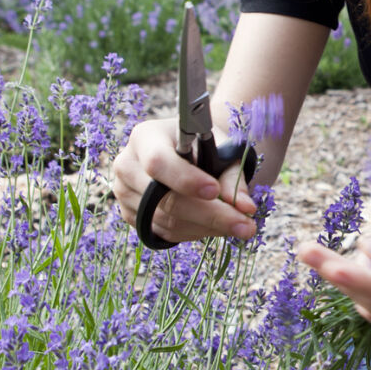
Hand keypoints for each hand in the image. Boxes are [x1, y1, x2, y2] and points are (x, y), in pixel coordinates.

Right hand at [111, 116, 261, 245]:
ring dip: (207, 227)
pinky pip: (164, 231)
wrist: (189, 152)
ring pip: (167, 221)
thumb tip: (245, 207)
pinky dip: (195, 232)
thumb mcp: (221, 150)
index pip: (158, 162)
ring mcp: (124, 193)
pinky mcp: (131, 215)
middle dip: (210, 214)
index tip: (215, 191)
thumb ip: (232, 176)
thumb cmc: (206, 146)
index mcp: (145, 137)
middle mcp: (127, 165)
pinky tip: (216, 225)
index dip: (186, 180)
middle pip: (164, 199)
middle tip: (245, 225)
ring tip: (239, 225)